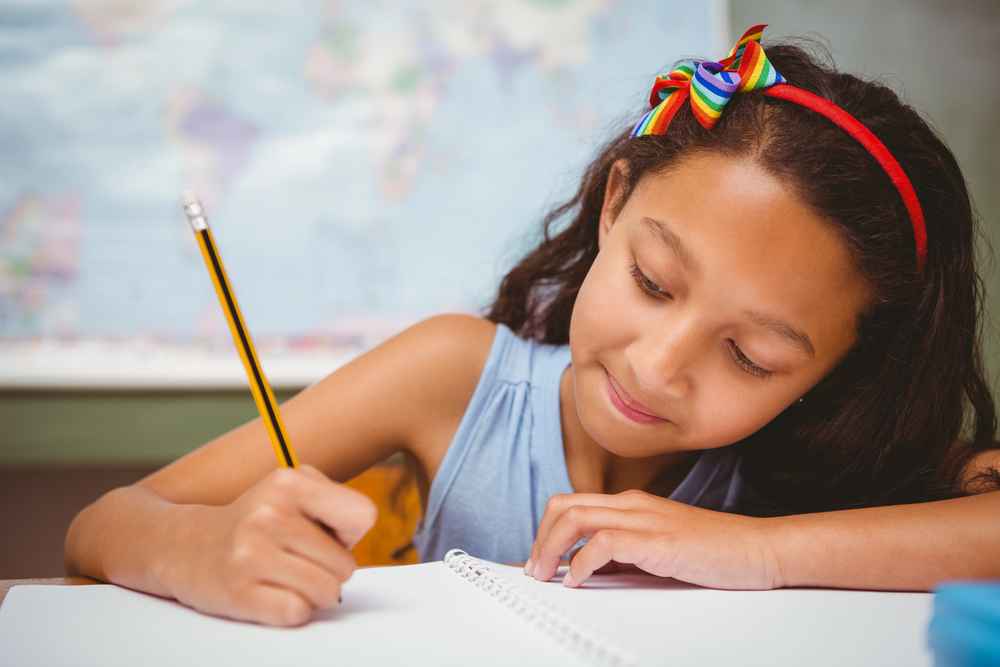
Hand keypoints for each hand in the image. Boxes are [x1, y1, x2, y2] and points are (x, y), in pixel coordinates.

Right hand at [167, 465, 377, 625]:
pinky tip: (272, 592)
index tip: (325, 531)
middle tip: (298, 558)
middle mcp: (268, 515)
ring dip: (314, 592)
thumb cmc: (256, 521)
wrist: (185, 545)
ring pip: (328, 592)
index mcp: (288, 482)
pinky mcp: (238, 594)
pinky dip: (293, 609)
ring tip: (287, 575)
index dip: (350, 531)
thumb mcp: (292, 489)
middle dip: (330, 568)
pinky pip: (298, 613)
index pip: (363, 515)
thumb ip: (335, 503)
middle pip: (347, 565)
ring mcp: (250, 556)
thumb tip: (355, 535)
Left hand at [524, 490, 783, 589]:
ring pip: (575, 517)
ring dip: (551, 548)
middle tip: (534, 571)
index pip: (572, 505)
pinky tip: (578, 580)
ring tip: (546, 576)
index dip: (545, 531)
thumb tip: (587, 571)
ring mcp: (644, 518)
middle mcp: (632, 505)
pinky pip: (603, 541)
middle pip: (564, 506)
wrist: (758, 549)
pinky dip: (582, 561)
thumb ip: (624, 556)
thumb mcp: (658, 552)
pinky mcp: (656, 539)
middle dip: (540, 538)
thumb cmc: (713, 553)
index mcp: (631, 505)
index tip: (534, 560)